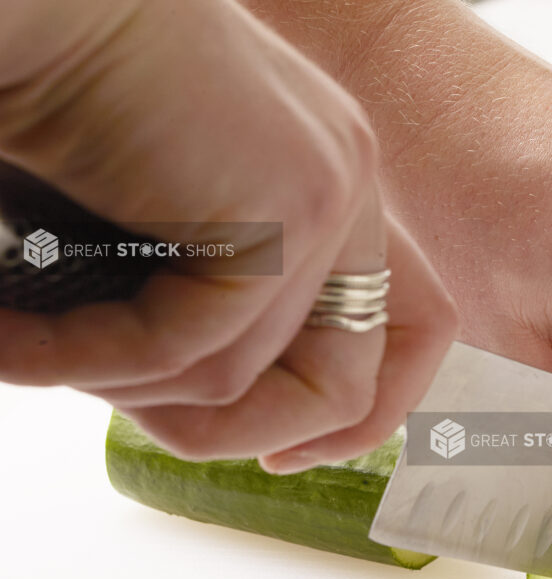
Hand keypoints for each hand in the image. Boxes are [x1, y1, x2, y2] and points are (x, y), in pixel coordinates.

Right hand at [0, 0, 456, 469]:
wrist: (17, 8)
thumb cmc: (55, 114)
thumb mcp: (156, 238)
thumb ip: (212, 310)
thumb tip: (230, 427)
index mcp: (330, 183)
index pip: (409, 330)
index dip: (355, 418)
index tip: (278, 458)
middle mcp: (348, 182)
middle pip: (346, 386)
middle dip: (235, 436)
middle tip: (136, 423)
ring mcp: (330, 190)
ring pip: (247, 383)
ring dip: (125, 391)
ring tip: (31, 347)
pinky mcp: (286, 202)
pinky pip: (196, 353)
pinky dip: (88, 364)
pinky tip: (10, 341)